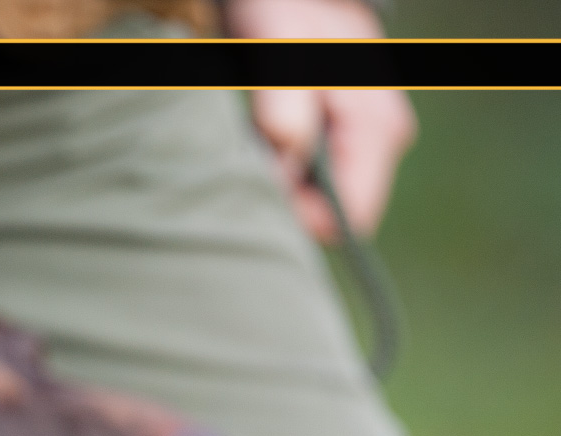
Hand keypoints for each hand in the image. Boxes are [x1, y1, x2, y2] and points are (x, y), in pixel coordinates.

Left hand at [224, 0, 416, 242]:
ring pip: (321, 199)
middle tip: (247, 179)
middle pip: (336, 213)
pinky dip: (282, 176)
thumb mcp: (277, 51)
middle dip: (290, 207)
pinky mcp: (343, 140)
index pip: (355, 214)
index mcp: (377, 127)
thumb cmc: (283, 16)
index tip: (262, 201)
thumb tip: (286, 160)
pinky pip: (312, 180)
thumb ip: (282, 103)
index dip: (305, 221)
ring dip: (283, 191)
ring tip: (252, 159)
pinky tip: (259, 154)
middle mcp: (381, 140)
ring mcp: (365, 141)